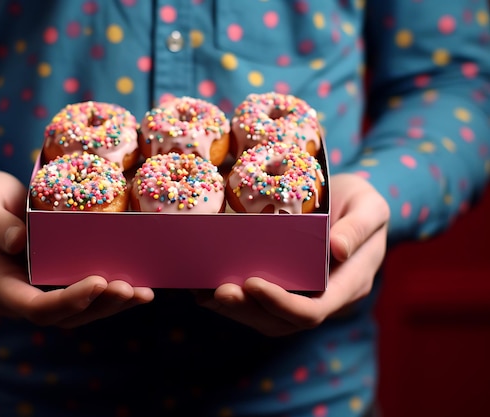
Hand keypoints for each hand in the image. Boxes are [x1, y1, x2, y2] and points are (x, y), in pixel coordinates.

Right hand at [0, 171, 153, 327]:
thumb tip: (18, 242)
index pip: (35, 307)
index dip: (68, 301)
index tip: (97, 282)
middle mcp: (22, 297)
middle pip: (64, 316)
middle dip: (100, 305)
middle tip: (130, 288)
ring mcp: (42, 292)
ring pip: (81, 312)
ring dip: (112, 305)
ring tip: (143, 292)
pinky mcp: (59, 282)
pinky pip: (87, 296)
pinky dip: (113, 294)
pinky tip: (140, 287)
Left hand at [196, 173, 389, 336]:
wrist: (353, 203)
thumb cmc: (363, 202)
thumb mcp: (371, 206)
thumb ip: (359, 227)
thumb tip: (337, 249)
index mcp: (348, 285)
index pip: (312, 310)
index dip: (280, 304)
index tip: (253, 283)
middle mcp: (324, 298)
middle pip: (282, 322)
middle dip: (247, 310)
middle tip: (217, 291)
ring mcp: (303, 295)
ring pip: (266, 318)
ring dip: (234, 309)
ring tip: (204, 292)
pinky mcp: (286, 286)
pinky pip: (259, 303)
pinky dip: (233, 298)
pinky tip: (205, 286)